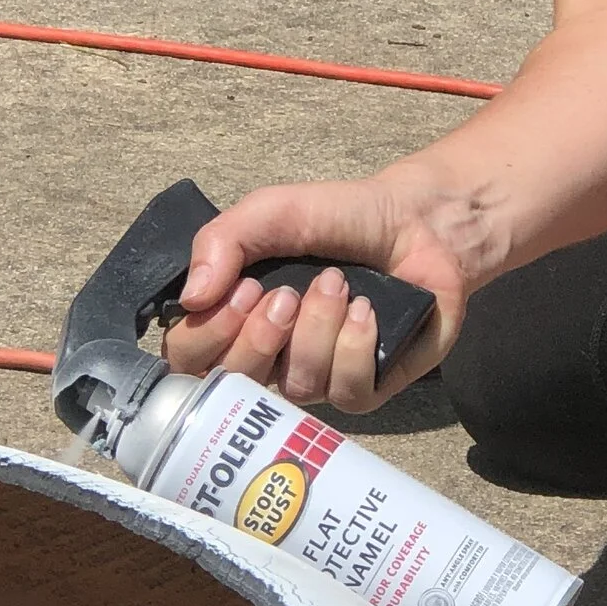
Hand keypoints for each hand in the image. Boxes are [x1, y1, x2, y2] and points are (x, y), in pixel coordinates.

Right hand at [162, 175, 469, 414]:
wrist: (416, 220)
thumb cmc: (337, 218)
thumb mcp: (270, 212)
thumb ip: (221, 241)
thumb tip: (191, 299)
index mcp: (236, 318)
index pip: (190, 358)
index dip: (209, 334)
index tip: (245, 289)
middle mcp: (271, 356)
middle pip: (234, 386)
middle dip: (259, 338)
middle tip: (287, 294)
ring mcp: (319, 377)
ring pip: (297, 386)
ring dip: (317, 329)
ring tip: (340, 284)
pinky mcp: (367, 387)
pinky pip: (347, 393)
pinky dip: (356, 346)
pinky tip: (367, 310)